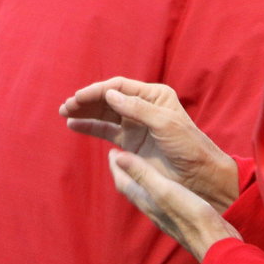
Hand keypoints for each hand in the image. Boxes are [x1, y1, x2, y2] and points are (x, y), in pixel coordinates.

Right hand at [59, 77, 238, 210]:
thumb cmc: (189, 146)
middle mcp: (142, 107)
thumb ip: (137, 108)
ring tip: (65, 113)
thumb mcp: (165, 123)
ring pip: (104, 114)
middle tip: (67, 106)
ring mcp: (135, 125)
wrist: (199, 175)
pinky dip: (89, 127)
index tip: (79, 97)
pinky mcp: (130, 143)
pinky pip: (105, 131)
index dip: (97, 91)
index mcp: (154, 96)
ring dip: (85, 112)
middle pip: (108, 98)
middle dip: (87, 100)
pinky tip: (74, 125)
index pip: (119, 87)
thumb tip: (108, 94)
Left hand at [108, 149, 239, 261]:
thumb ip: (142, 173)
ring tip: (141, 167)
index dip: (116, 166)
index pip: (123, 182)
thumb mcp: (165, 189)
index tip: (112, 151)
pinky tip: (166, 186)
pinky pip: (159, 199)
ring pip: (145, 194)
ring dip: (139, 179)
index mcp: (146, 200)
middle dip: (125, 172)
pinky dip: (155, 187)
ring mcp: (164, 216)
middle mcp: (152, 209)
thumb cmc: (191, 215)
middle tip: (123, 157)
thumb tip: (118, 156)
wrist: (215, 243)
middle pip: (131, 188)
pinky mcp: (178, 218)